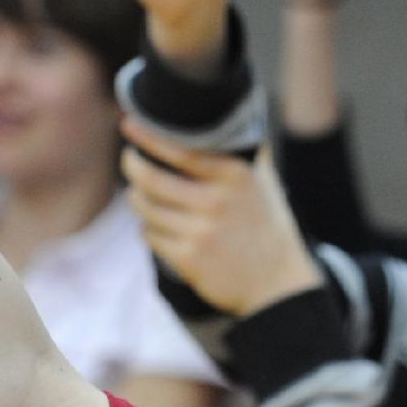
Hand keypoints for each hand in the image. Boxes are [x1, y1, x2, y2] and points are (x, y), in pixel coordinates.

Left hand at [120, 118, 322, 317]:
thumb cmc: (271, 230)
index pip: (180, 149)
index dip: (148, 136)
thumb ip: (255, 154)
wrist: (278, 284)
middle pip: (151, 178)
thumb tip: (248, 121)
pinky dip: (148, 229)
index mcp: (235, 177)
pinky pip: (149, 235)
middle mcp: (216, 202)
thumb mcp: (269, 186)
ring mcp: (200, 232)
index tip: (129, 125)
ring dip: (138, 200)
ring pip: (145, 207)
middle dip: (132, 167)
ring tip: (142, 196)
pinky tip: (159, 227)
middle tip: (130, 161)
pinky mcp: (188, 259)